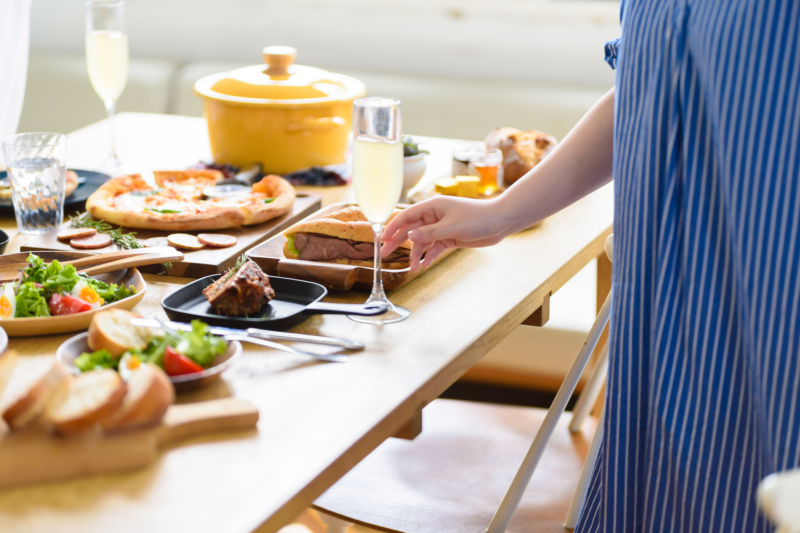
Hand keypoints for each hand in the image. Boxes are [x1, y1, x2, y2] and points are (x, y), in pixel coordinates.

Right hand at [382, 196, 505, 271]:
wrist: (500, 222)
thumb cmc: (478, 218)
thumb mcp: (451, 226)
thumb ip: (430, 232)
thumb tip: (410, 235)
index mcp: (433, 206)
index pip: (407, 216)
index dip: (393, 227)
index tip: (382, 238)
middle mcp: (435, 216)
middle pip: (411, 229)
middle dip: (398, 242)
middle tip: (385, 254)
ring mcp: (442, 227)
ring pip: (423, 241)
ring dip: (417, 254)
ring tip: (414, 268)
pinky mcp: (450, 237)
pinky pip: (434, 247)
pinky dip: (429, 255)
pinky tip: (424, 265)